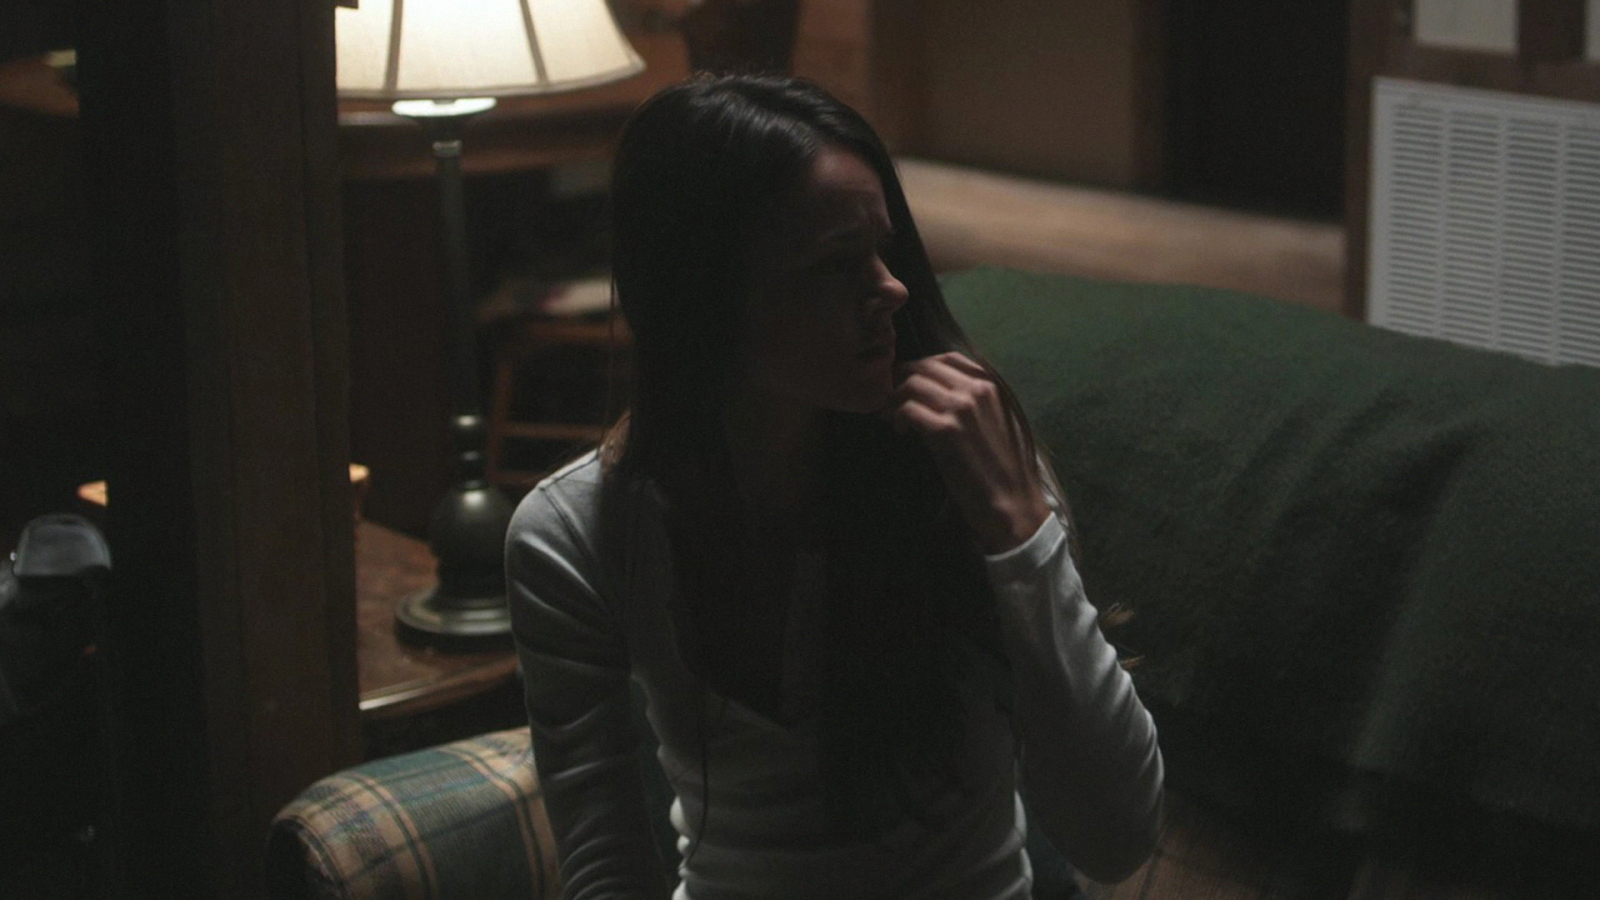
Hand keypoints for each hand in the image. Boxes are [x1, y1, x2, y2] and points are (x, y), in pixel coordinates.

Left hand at [885, 352, 1050, 553]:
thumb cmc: (1006, 468)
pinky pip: (907, 409)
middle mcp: (977, 389)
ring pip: (911, 384)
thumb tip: (943, 391)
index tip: (909, 385)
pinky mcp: (945, 431)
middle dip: (901, 381)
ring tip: (891, 418)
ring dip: (894, 400)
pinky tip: (899, 431)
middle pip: (924, 367)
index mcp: (991, 385)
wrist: (1013, 501)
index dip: (922, 368)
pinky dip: (896, 417)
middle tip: (890, 400)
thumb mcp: (1000, 420)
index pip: (947, 358)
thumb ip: (977, 401)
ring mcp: (961, 408)